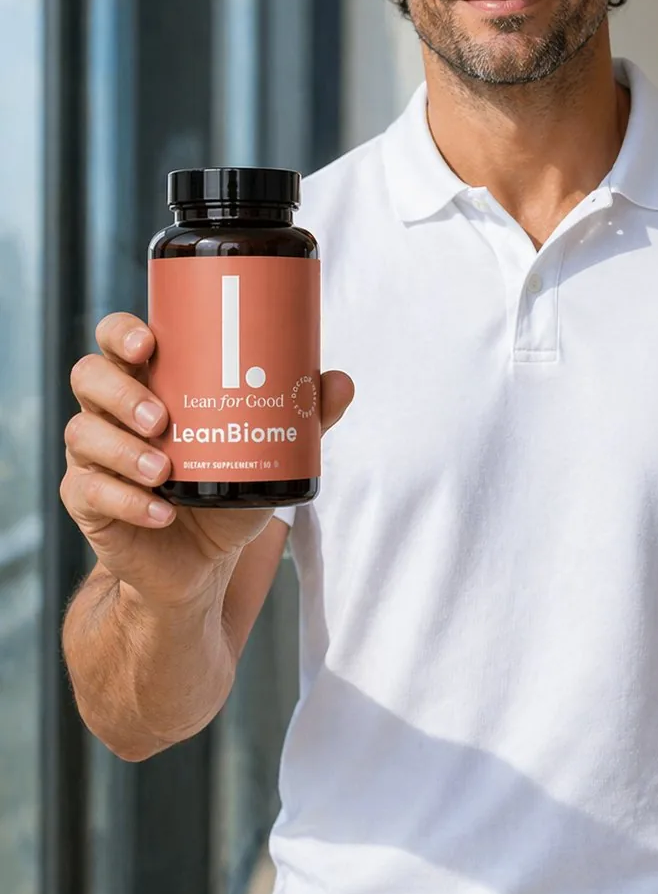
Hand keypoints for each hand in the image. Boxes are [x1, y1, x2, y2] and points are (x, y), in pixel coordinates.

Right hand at [61, 312, 353, 607]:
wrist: (202, 561)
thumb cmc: (227, 489)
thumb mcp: (267, 453)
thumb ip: (302, 418)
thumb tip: (340, 382)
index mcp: (150, 382)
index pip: (116, 338)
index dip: (122, 332)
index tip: (149, 343)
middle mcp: (112, 412)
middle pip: (88, 376)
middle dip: (120, 391)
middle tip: (161, 417)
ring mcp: (94, 456)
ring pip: (82, 434)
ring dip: (123, 450)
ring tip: (163, 470)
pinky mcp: (87, 502)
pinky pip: (90, 492)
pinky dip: (128, 501)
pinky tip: (160, 511)